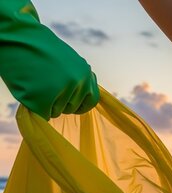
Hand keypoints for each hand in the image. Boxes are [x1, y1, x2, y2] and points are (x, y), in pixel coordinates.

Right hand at [0, 0, 99, 118]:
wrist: (17, 37)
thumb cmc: (39, 49)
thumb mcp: (68, 61)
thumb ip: (77, 78)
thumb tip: (81, 96)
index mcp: (85, 73)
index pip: (91, 100)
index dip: (78, 104)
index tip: (68, 103)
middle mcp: (78, 83)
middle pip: (72, 108)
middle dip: (59, 102)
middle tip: (44, 86)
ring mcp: (62, 91)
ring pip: (57, 112)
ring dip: (46, 104)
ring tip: (36, 85)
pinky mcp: (44, 98)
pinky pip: (44, 114)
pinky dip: (35, 108)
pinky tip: (30, 92)